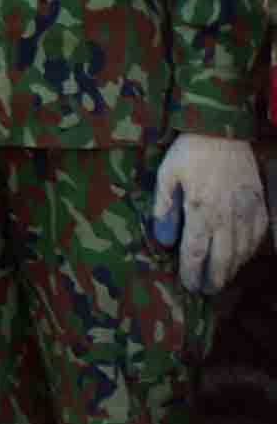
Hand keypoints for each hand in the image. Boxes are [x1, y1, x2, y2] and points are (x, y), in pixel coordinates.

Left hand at [151, 133, 269, 295]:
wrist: (223, 131)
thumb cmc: (189, 153)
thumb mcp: (166, 177)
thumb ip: (164, 210)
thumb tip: (164, 242)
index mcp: (200, 210)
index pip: (197, 252)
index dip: (193, 272)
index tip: (188, 285)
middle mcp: (227, 215)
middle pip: (223, 257)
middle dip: (214, 278)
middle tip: (207, 292)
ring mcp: (247, 210)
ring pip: (242, 250)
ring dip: (232, 268)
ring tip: (222, 279)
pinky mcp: (259, 204)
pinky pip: (258, 235)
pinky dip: (250, 251)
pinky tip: (242, 257)